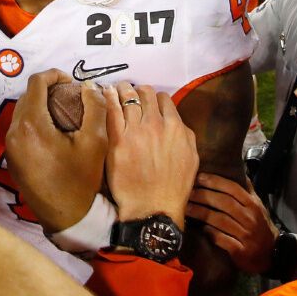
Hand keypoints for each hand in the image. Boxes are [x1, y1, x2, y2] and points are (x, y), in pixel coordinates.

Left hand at [5, 70, 107, 232]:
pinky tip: (53, 131)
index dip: (54, 75)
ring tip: (63, 111)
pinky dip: (34, 122)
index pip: (36, 83)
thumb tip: (89, 86)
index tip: (71, 81)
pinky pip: (20, 129)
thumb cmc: (82, 180)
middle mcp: (14, 133)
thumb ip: (95, 107)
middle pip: (27, 96)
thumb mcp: (96, 141)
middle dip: (48, 90)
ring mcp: (10, 147)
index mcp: (31, 124)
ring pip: (22, 112)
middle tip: (70, 95)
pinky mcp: (12, 159)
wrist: (67, 218)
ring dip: (40, 105)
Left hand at [104, 83, 196, 226]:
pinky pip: (112, 110)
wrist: (153, 206)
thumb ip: (184, 135)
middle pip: (145, 93)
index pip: (163, 99)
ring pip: (128, 97)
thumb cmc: (173, 188)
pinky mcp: (117, 139)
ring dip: (122, 90)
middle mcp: (156, 125)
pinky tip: (106, 93)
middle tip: (129, 92)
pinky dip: (109, 98)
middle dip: (137, 90)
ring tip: (116, 89)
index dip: (154, 98)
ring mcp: (136, 131)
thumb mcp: (191, 158)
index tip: (147, 101)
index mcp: (176, 128)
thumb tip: (176, 122)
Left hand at [186, 173, 275, 272]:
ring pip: (220, 220)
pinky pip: (221, 239)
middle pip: (224, 203)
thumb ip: (247, 189)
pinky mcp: (240, 251)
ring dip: (201, 213)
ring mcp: (246, 235)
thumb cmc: (260, 226)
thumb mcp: (258, 206)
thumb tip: (238, 170)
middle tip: (188, 192)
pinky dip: (210, 233)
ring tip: (187, 208)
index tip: (200, 177)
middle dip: (204, 196)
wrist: (273, 253)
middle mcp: (250, 219)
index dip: (216, 181)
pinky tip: (202, 228)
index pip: (233, 189)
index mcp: (253, 205)